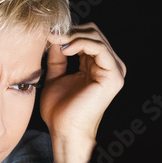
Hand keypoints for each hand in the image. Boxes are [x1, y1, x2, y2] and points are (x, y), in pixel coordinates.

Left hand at [41, 22, 125, 162]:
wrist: (64, 130)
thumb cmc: (60, 110)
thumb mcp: (56, 75)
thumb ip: (58, 56)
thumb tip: (55, 36)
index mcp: (97, 65)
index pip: (87, 36)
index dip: (67, 32)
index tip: (47, 33)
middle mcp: (109, 65)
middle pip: (93, 32)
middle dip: (70, 31)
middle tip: (51, 35)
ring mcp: (114, 70)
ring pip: (96, 37)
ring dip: (73, 36)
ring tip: (56, 42)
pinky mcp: (113, 76)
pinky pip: (99, 48)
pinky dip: (81, 43)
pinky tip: (66, 49)